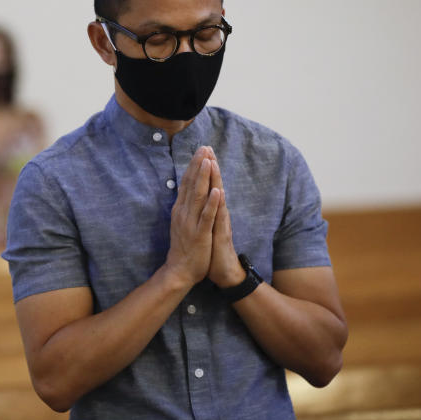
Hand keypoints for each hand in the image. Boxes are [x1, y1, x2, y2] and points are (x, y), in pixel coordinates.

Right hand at [165, 146, 220, 287]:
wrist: (179, 271)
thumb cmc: (183, 247)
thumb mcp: (181, 222)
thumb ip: (185, 206)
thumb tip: (188, 191)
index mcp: (180, 209)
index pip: (187, 182)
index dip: (194, 166)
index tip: (201, 150)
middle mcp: (184, 212)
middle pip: (192, 184)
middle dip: (199, 165)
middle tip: (204, 148)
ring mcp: (191, 222)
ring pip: (198, 196)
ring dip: (204, 178)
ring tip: (208, 161)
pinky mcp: (200, 234)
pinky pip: (207, 216)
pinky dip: (212, 202)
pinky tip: (218, 190)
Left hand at [206, 156, 245, 287]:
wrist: (223, 272)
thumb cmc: (212, 249)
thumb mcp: (205, 227)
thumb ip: (204, 212)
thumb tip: (197, 199)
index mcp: (210, 211)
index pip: (206, 186)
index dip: (202, 170)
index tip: (199, 152)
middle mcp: (217, 213)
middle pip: (213, 187)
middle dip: (210, 167)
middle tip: (207, 148)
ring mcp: (220, 223)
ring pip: (218, 198)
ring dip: (215, 180)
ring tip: (213, 162)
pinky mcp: (221, 234)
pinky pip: (219, 218)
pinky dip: (218, 205)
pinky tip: (218, 192)